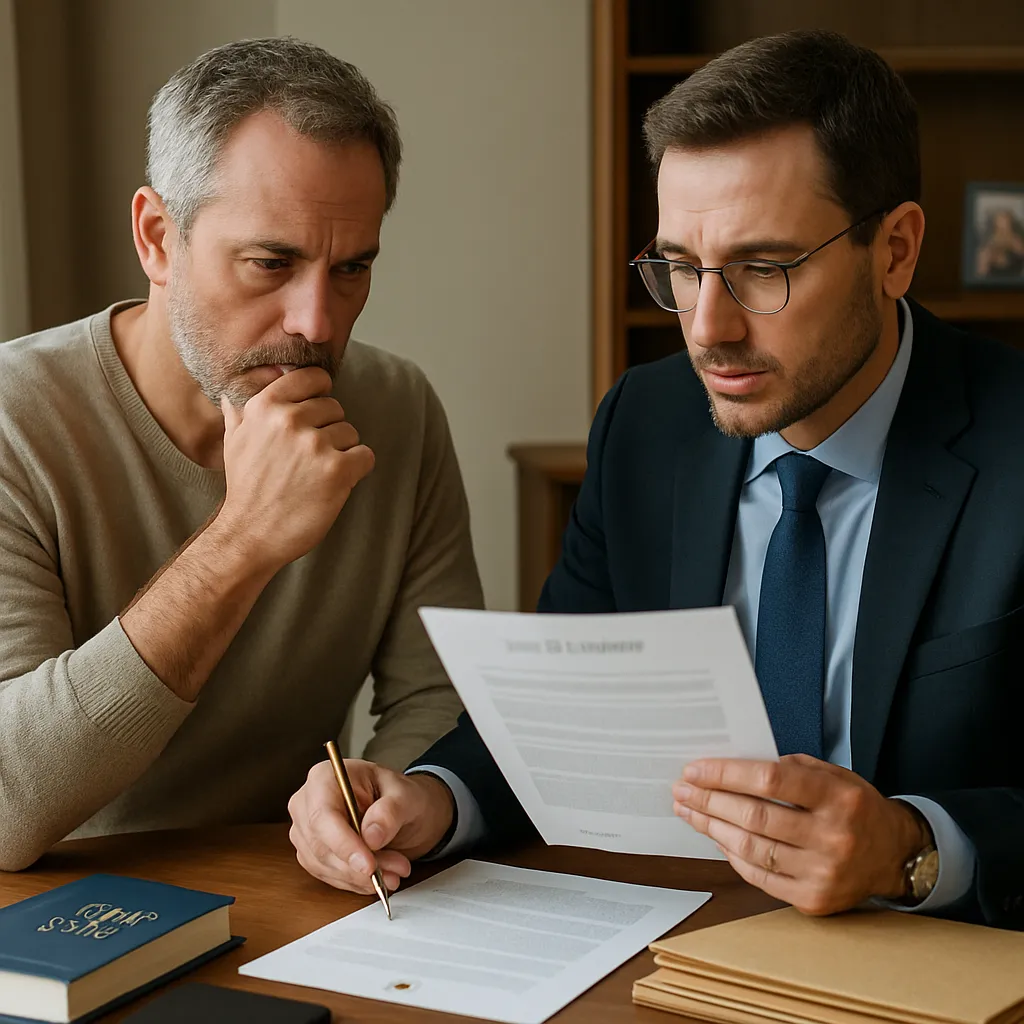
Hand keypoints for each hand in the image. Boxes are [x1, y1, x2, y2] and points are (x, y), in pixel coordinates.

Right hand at [216, 368, 374, 569]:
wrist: (251, 534)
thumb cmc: (246, 489)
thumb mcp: (233, 443)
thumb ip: (239, 414)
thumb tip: (231, 395)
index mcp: (265, 406)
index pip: (313, 377)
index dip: (320, 393)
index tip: (317, 412)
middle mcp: (290, 420)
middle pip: (335, 408)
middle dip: (328, 431)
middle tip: (308, 459)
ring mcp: (314, 445)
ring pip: (351, 433)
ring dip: (341, 453)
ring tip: (317, 474)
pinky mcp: (337, 470)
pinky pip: (365, 456)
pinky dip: (357, 470)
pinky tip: (336, 483)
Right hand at [288, 759, 455, 893]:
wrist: (402, 811)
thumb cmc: (399, 795)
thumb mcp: (406, 796)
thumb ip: (390, 812)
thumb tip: (371, 836)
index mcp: (325, 777)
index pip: (322, 816)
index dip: (343, 844)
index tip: (368, 865)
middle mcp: (308, 803)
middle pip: (321, 845)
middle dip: (360, 865)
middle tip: (396, 869)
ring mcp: (306, 830)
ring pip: (324, 866)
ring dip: (361, 877)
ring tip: (395, 871)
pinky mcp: (311, 853)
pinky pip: (328, 876)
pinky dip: (356, 882)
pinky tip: (379, 877)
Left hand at [672, 755, 926, 914]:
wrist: (894, 855)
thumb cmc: (854, 807)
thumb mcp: (834, 775)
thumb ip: (790, 769)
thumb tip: (733, 769)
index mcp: (838, 797)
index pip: (770, 780)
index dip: (726, 774)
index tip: (695, 770)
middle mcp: (833, 836)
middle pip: (755, 817)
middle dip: (709, 801)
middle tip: (681, 791)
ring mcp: (824, 872)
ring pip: (752, 848)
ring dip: (712, 828)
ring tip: (689, 812)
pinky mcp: (814, 900)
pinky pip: (760, 876)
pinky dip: (733, 855)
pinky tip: (716, 838)